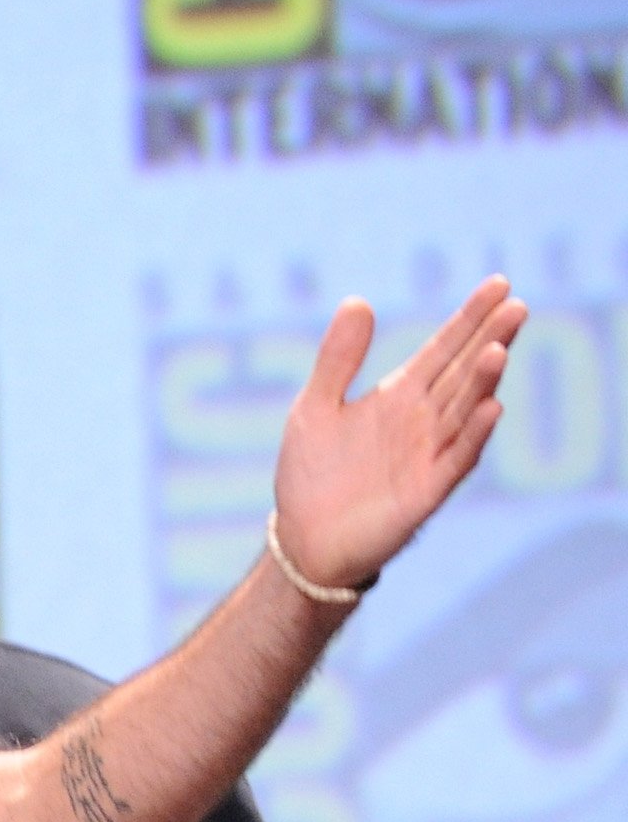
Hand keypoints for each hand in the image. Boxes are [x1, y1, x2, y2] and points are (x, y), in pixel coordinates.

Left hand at [273, 277, 524, 589]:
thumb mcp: (315, 407)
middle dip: (489, 339)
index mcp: (399, 396)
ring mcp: (429, 454)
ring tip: (497, 348)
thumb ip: (338, 359)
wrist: (304, 539)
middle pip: (463, 372)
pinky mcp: (426, 491)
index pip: (443, 348)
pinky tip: (489, 407)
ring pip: (463, 411)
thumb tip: (358, 301)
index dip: (469, 317)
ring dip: (482, 381)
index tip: (500, 283)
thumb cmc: (313, 474)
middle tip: (517, 305)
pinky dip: (472, 433)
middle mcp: (423, 420)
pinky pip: (455, 458)